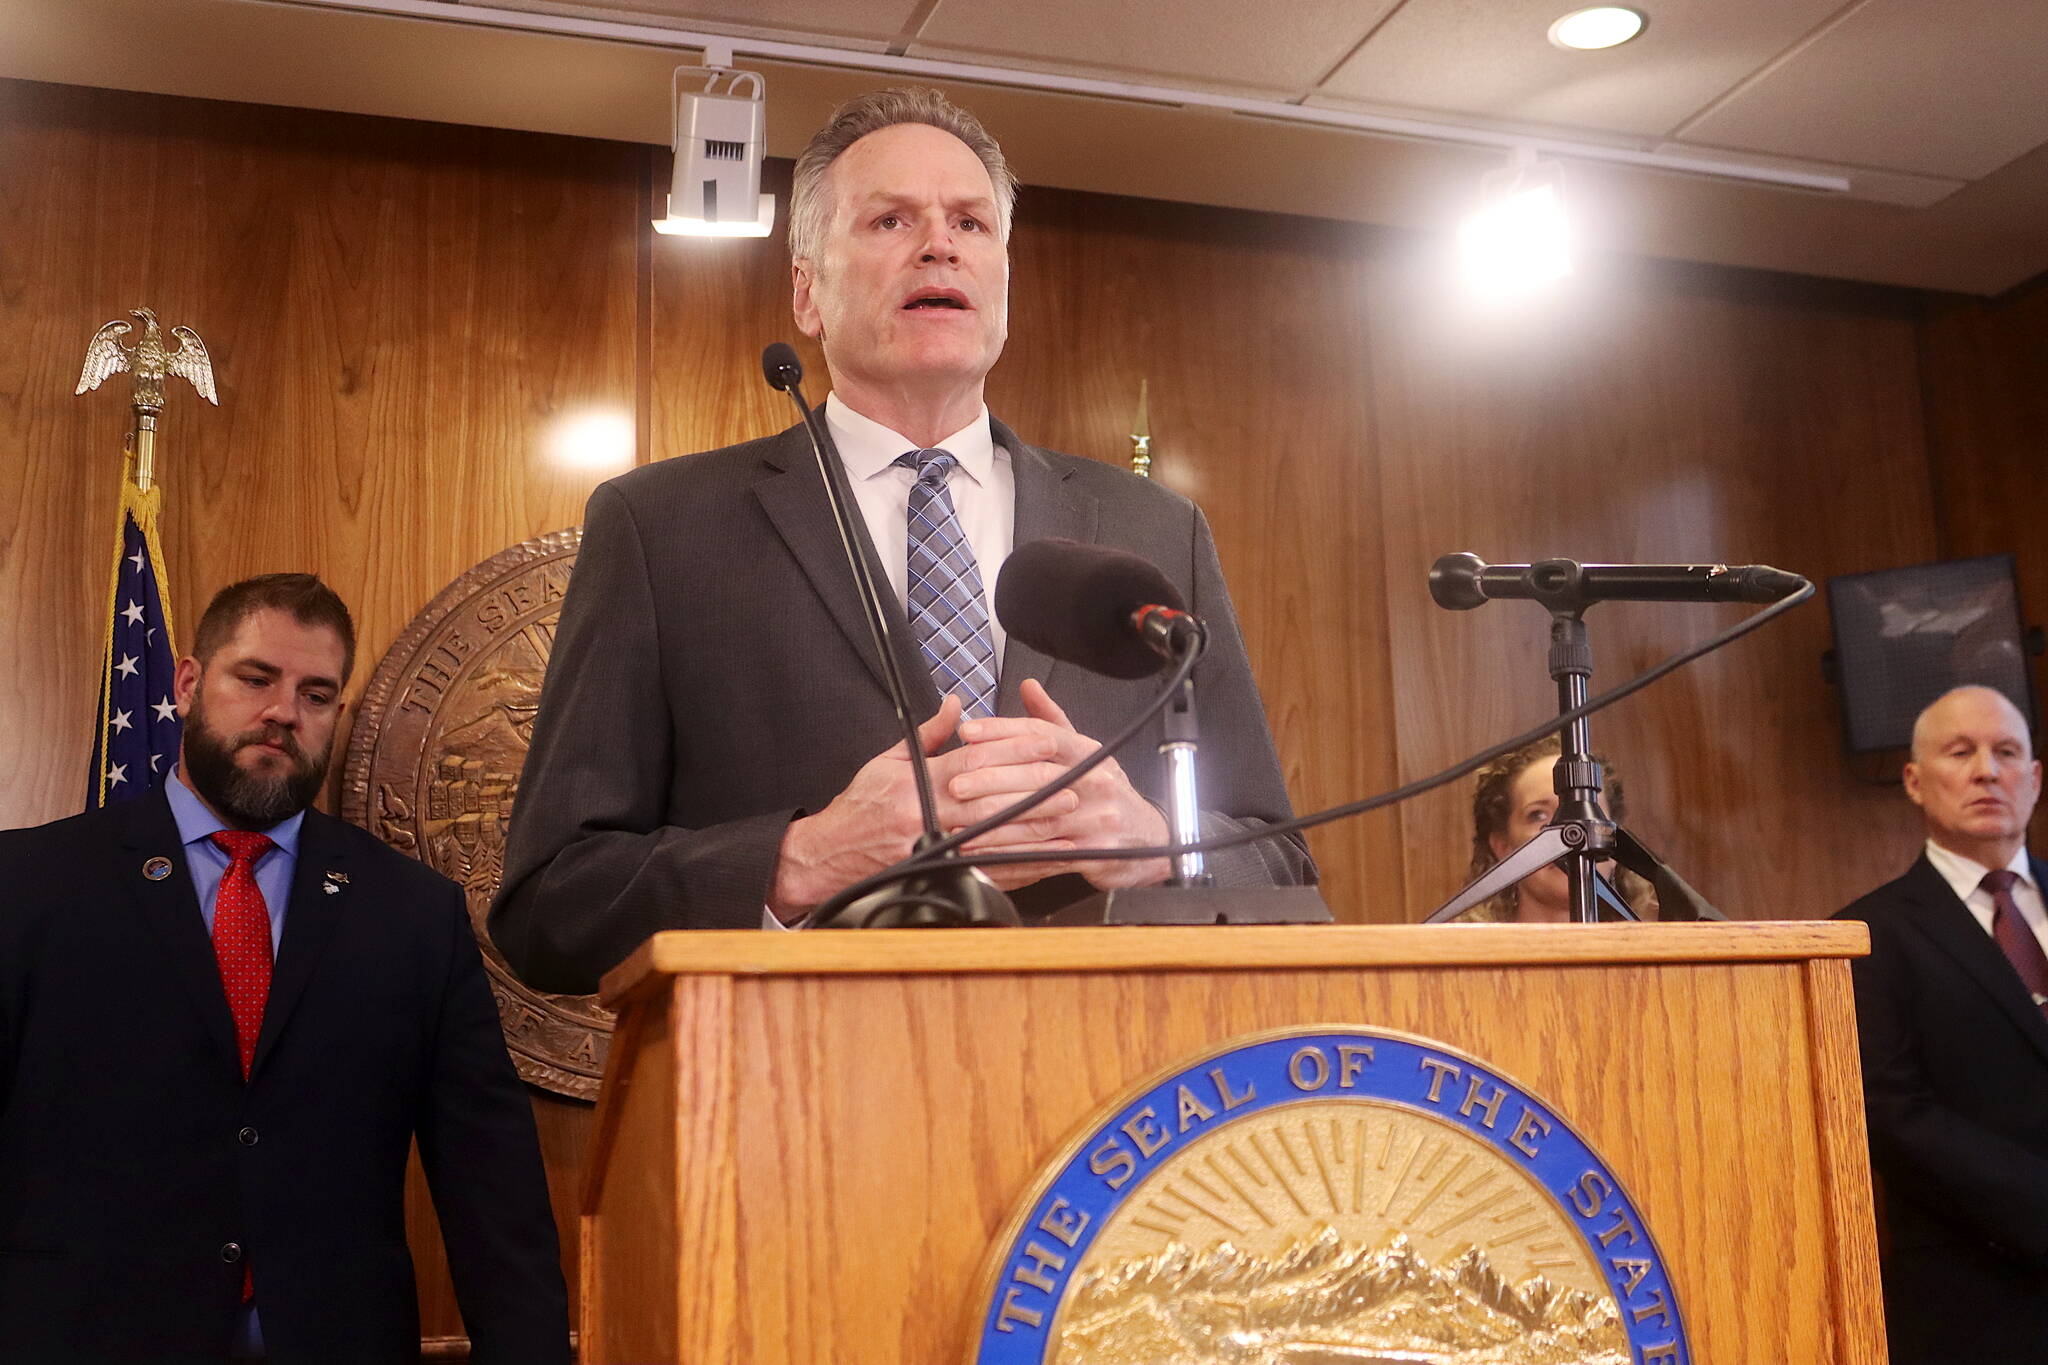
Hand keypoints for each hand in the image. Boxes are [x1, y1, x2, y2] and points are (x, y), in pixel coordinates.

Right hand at [767, 695, 1083, 917]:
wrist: (830, 853)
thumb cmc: (861, 805)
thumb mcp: (888, 760)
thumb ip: (929, 735)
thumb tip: (957, 706)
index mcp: (918, 782)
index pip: (974, 762)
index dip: (1012, 753)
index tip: (1045, 747)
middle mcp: (927, 814)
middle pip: (991, 800)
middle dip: (1034, 794)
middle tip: (1071, 787)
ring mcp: (932, 847)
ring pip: (992, 838)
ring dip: (1034, 831)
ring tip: (1066, 822)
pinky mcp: (935, 873)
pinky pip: (983, 870)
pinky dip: (1015, 866)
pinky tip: (1042, 860)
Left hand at [945, 679, 1171, 890]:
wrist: (1149, 841)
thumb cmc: (1108, 794)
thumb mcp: (1087, 752)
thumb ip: (1052, 722)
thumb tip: (1028, 686)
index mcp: (1089, 753)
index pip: (1042, 734)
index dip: (1002, 730)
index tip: (968, 732)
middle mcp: (1095, 782)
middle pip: (1036, 776)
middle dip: (990, 780)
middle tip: (955, 783)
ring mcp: (1096, 819)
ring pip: (1037, 818)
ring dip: (995, 823)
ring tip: (960, 823)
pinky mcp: (1094, 853)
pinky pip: (1044, 856)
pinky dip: (1011, 856)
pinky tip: (985, 855)